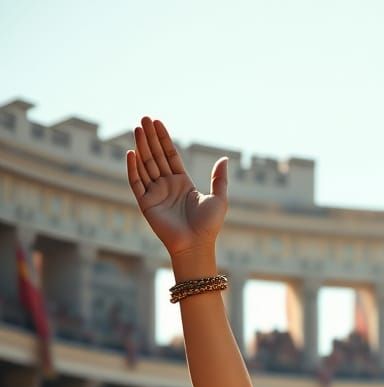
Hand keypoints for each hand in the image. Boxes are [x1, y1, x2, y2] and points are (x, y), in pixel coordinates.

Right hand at [125, 116, 227, 256]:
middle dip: (150, 138)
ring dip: (141, 147)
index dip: (163, 139)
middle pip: (156, 156)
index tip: (157, 123)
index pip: (170, 156)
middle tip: (143, 119)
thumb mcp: (219, 198)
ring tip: (137, 129)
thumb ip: (219, 178)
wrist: (196, 245)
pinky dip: (133, 168)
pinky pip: (137, 183)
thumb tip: (225, 158)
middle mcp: (167, 186)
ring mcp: (156, 194)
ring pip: (146, 165)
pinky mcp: (146, 204)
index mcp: (183, 183)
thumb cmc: (209, 225)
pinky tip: (132, 153)